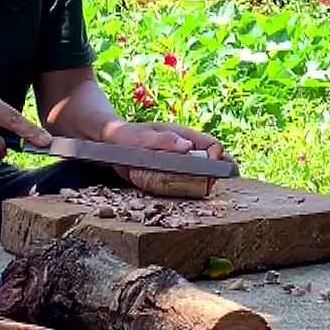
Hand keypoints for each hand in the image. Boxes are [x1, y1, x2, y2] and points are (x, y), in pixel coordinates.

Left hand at [101, 120, 234, 184]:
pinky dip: (191, 188)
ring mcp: (180, 161)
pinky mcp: (173, 173)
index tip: (209, 171)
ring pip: (203, 173)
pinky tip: (186, 194)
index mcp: (184, 135)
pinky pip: (188, 181)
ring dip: (204, 183)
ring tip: (198, 192)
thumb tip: (187, 147)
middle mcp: (186, 148)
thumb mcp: (142, 138)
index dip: (217, 157)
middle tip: (206, 187)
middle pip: (213, 160)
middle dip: (215, 174)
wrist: (112, 144)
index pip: (212, 145)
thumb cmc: (127, 137)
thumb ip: (163, 141)